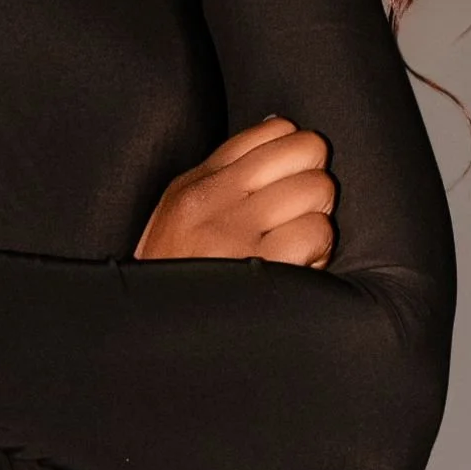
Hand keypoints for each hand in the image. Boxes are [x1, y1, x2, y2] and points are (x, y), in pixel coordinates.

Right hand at [134, 117, 335, 266]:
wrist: (153, 342)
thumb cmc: (177, 278)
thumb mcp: (181, 215)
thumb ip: (225, 172)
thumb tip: (280, 127)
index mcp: (195, 185)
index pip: (274, 130)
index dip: (294, 154)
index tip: (287, 180)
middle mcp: (212, 203)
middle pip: (306, 152)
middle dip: (311, 184)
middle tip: (295, 216)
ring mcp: (236, 236)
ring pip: (318, 191)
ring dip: (315, 221)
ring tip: (292, 245)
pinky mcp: (262, 269)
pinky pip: (318, 233)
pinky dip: (318, 251)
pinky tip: (298, 266)